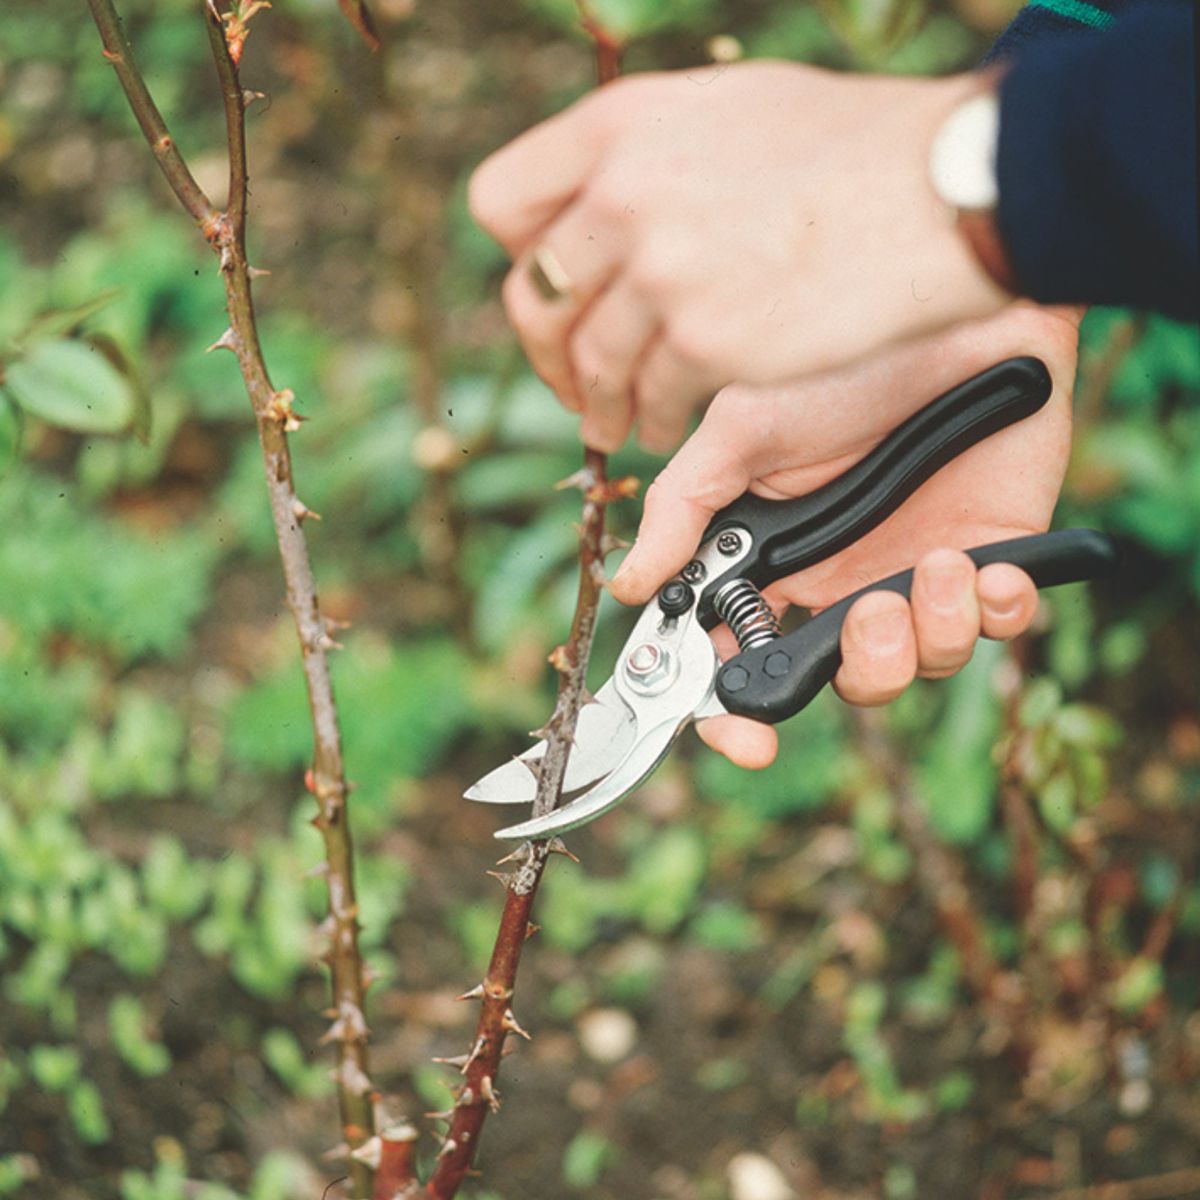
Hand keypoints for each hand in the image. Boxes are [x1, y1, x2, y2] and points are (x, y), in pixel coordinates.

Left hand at [469, 62, 1008, 453]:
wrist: (940, 189)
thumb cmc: (851, 148)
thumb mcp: (727, 110)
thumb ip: (649, 155)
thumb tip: (602, 199)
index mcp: (619, 128)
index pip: (502, 204)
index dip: (519, 256)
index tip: (553, 290)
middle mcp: (623, 195)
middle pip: (532, 298)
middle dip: (549, 353)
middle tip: (575, 383)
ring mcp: (662, 270)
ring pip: (587, 365)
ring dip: (599, 405)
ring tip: (618, 424)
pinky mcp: (704, 339)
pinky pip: (649, 401)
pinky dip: (653, 424)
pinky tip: (668, 429)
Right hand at [607, 304, 1079, 767]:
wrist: (956, 304)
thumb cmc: (839, 359)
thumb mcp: (742, 429)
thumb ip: (684, 509)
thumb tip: (626, 587)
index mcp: (779, 563)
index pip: (744, 659)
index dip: (736, 713)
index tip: (746, 742)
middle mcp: (846, 580)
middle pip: (843, 680)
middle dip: (860, 670)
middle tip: (870, 616)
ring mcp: (921, 574)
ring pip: (923, 663)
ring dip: (931, 633)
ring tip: (941, 564)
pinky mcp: (998, 558)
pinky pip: (1001, 627)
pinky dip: (997, 609)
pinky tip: (990, 563)